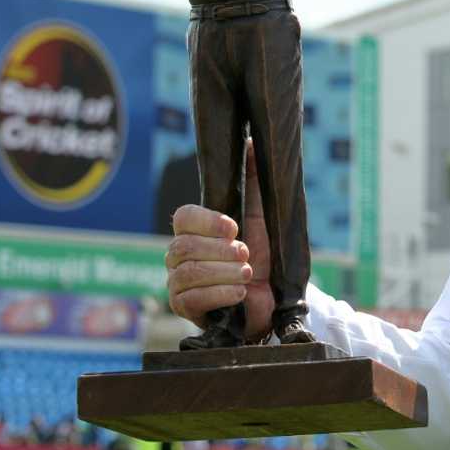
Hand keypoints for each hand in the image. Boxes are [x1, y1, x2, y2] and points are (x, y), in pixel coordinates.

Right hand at [167, 140, 273, 338]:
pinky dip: (222, 295)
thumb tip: (250, 141)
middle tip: (246, 254)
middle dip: (221, 252)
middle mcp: (179, 253)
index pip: (183, 216)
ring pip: (189, 273)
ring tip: (247, 274)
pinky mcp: (183, 309)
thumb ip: (255, 182)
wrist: (272, 299)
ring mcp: (177, 282)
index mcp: (196, 229)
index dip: (207, 221)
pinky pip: (192, 300)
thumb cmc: (263, 255)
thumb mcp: (263, 217)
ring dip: (226, 273)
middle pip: (184, 247)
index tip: (234, 227)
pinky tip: (240, 294)